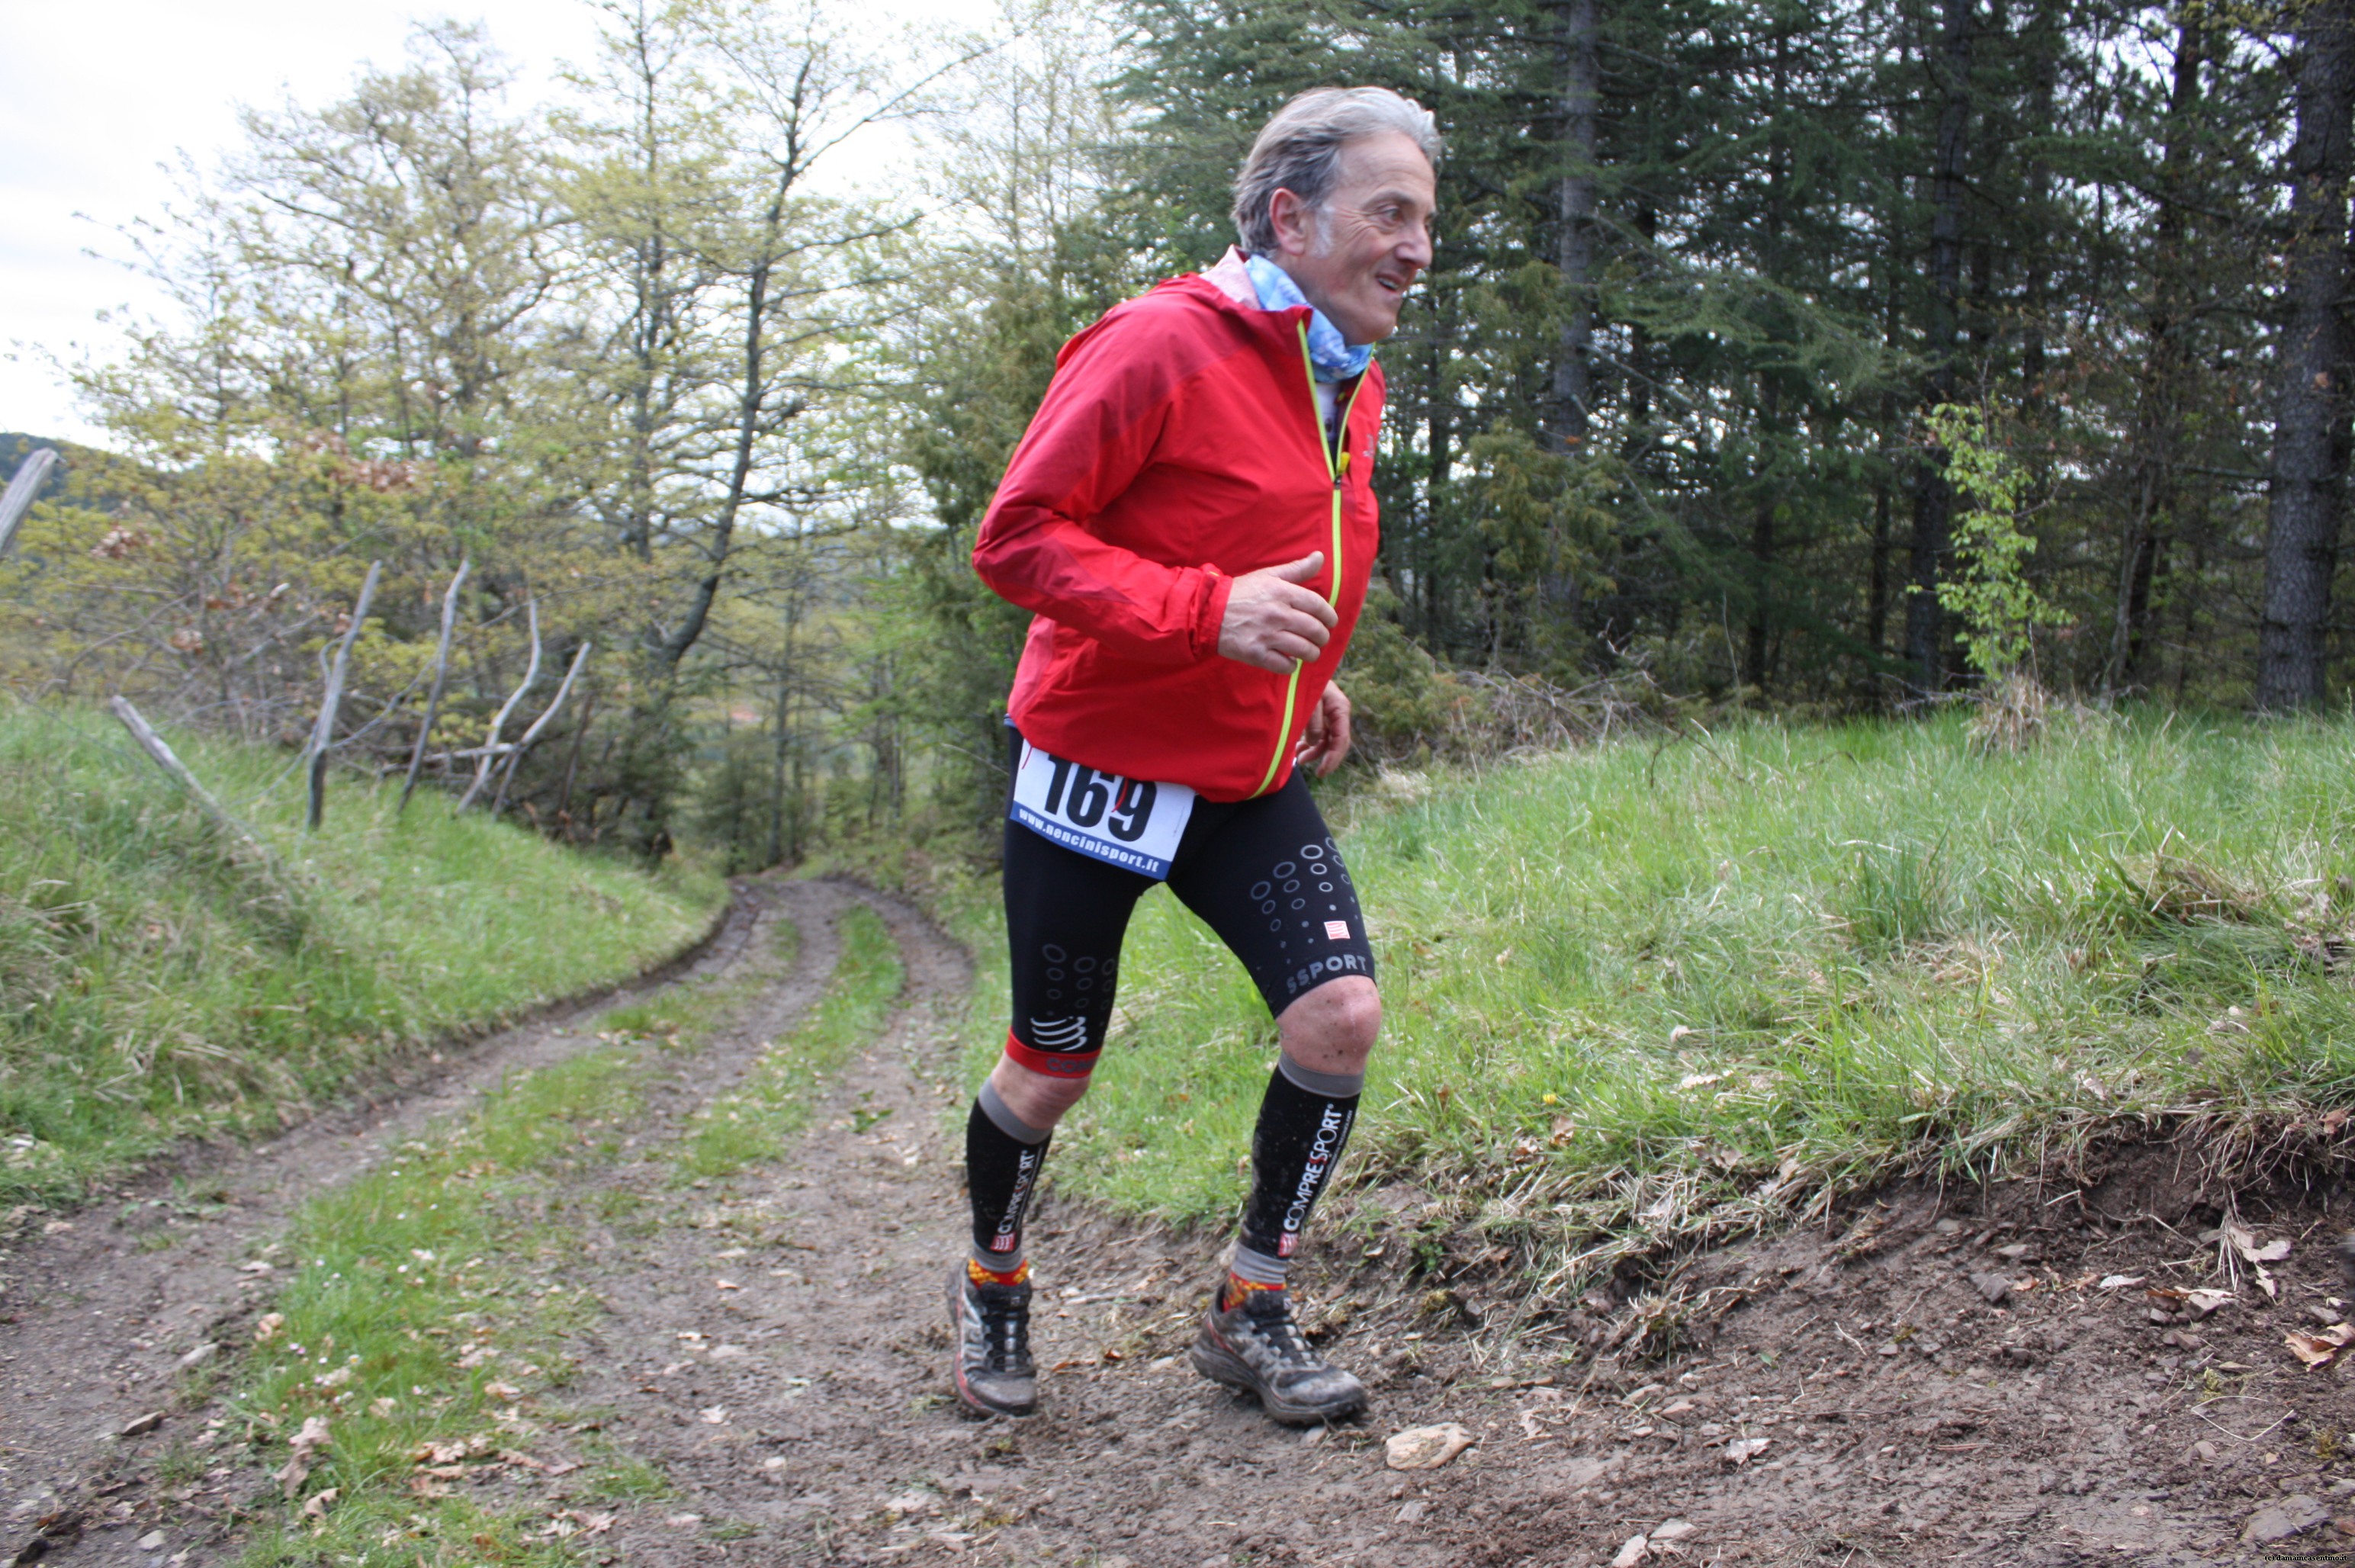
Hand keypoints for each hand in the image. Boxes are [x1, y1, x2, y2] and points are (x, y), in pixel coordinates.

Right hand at [1217, 553, 1336, 672]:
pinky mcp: (1255, 654)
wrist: (1208, 612)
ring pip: (1303, 649)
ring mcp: (1266, 635)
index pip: (1318, 606)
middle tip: (1321, 638)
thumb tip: (1320, 556)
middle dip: (1323, 637)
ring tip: (1310, 652)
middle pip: (1314, 629)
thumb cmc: (1241, 592)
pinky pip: (1284, 665)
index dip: (1329, 616)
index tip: (1330, 622)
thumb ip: (1297, 569)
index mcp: (1281, 592)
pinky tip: (1290, 661)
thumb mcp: (1268, 575)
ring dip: (1312, 653)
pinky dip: (1292, 666)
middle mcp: (1276, 613)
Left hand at [1296, 681, 1353, 776]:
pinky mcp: (1320, 714)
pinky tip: (1299, 747)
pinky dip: (1309, 742)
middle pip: (1336, 742)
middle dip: (1322, 756)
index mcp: (1340, 708)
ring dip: (1314, 750)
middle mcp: (1338, 713)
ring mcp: (1329, 714)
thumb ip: (1313, 722)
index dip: (1333, 758)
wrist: (1297, 665)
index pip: (1341, 739)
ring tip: (1298, 757)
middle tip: (1306, 766)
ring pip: (1326, 739)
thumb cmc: (1302, 680)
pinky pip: (1319, 733)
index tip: (1322, 771)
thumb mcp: (1308, 700)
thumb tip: (1316, 742)